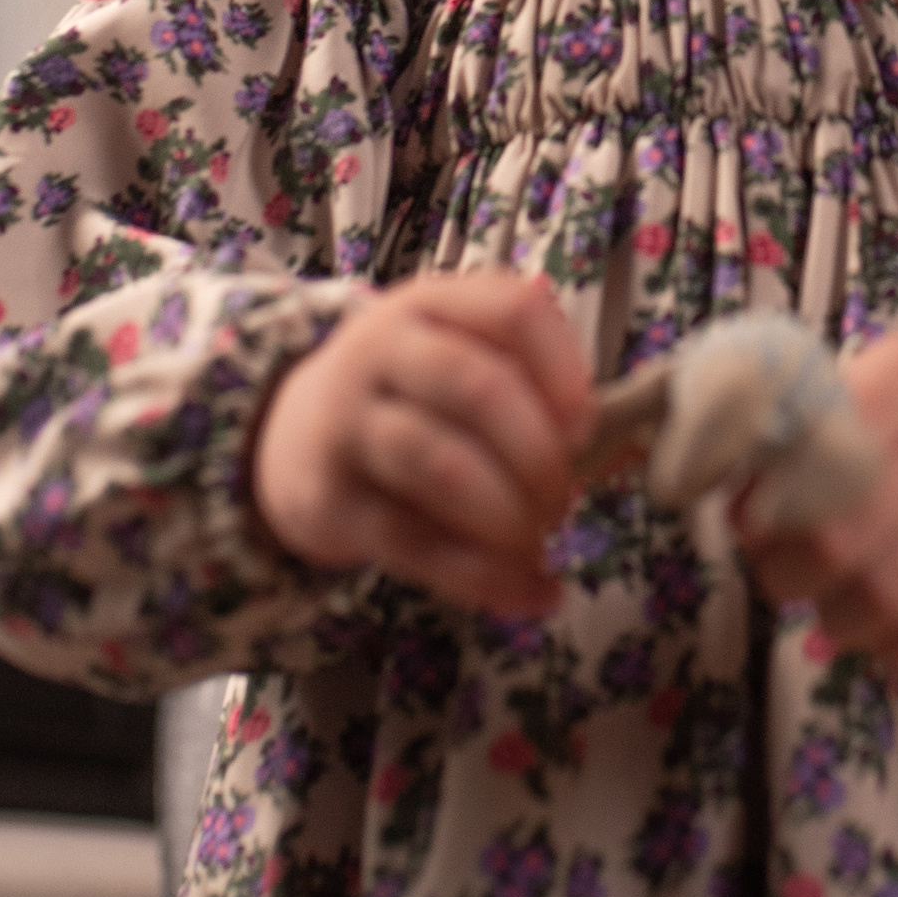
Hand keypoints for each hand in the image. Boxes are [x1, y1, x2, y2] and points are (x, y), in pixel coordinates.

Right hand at [250, 270, 591, 615]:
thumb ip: (526, 384)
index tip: (586, 426)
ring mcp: (347, 424)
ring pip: (442, 465)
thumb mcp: (453, 357)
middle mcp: (382, 350)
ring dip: (509, 516)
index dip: (564, 370)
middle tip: (564, 500)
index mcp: (431, 304)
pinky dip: (484, 577)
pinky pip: (416, 543)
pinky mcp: (329, 503)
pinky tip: (529, 592)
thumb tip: (611, 446)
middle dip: (539, 455)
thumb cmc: (405, 396)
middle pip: (478, 388)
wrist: (285, 434)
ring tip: (539, 541)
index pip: (513, 311)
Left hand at [739, 324, 897, 667]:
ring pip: (886, 598)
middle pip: (840, 538)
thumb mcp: (892, 369)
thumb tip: (736, 472)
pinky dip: (892, 646)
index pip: (814, 459)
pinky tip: (879, 627)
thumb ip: (822, 413)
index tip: (747, 517)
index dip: (764, 503)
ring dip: (835, 617)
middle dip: (786, 569)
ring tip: (829, 601)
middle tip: (779, 568)